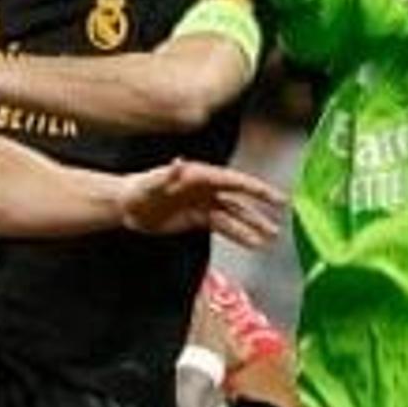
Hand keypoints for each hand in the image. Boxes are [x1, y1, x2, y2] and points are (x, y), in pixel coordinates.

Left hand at [117, 157, 288, 248]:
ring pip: (234, 216)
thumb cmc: (138, 191)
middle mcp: (207, 188)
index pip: (235, 182)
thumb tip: (178, 162)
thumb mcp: (151, 183)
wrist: (126, 204)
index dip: (257, 190)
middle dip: (260, 210)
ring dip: (252, 227)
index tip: (276, 198)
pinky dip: (238, 235)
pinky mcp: (198, 217)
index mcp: (201, 176)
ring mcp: (204, 203)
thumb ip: (166, 175)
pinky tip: (252, 244)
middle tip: (281, 221)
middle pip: (240, 199)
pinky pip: (223, 226)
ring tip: (270, 240)